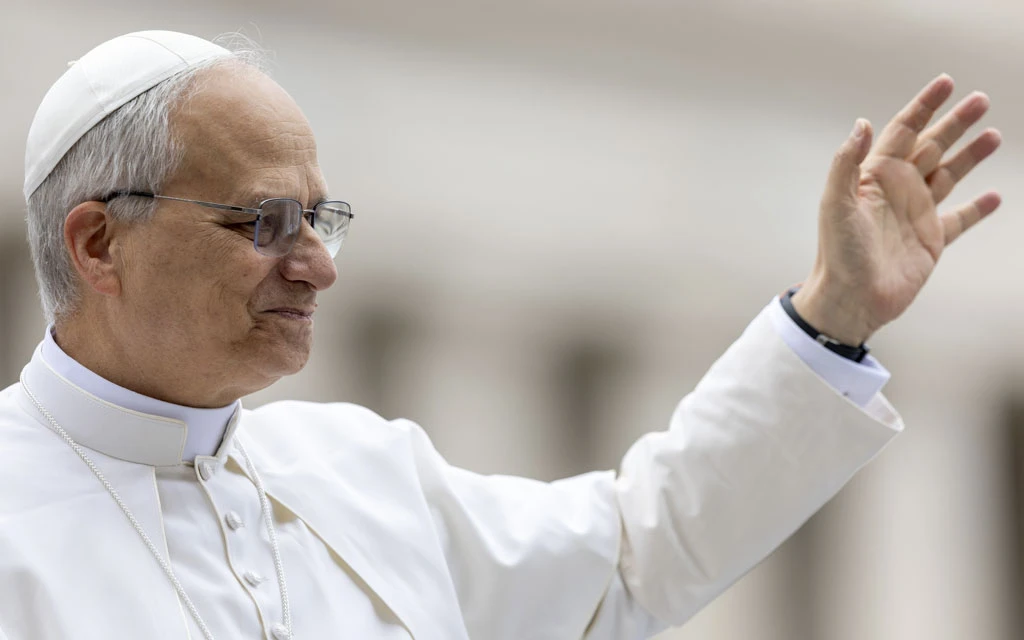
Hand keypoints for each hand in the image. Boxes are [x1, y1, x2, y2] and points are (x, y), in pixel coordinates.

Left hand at [792, 74, 1001, 344]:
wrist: (851, 299)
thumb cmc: (838, 254)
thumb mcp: (836, 204)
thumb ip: (846, 163)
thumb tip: (862, 123)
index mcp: (874, 177)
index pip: (903, 131)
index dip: (924, 107)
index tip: (946, 83)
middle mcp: (897, 190)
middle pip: (931, 146)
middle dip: (955, 123)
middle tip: (981, 100)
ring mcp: (916, 214)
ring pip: (948, 175)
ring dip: (970, 155)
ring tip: (993, 135)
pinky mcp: (931, 240)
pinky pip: (959, 219)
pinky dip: (977, 209)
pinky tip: (993, 196)